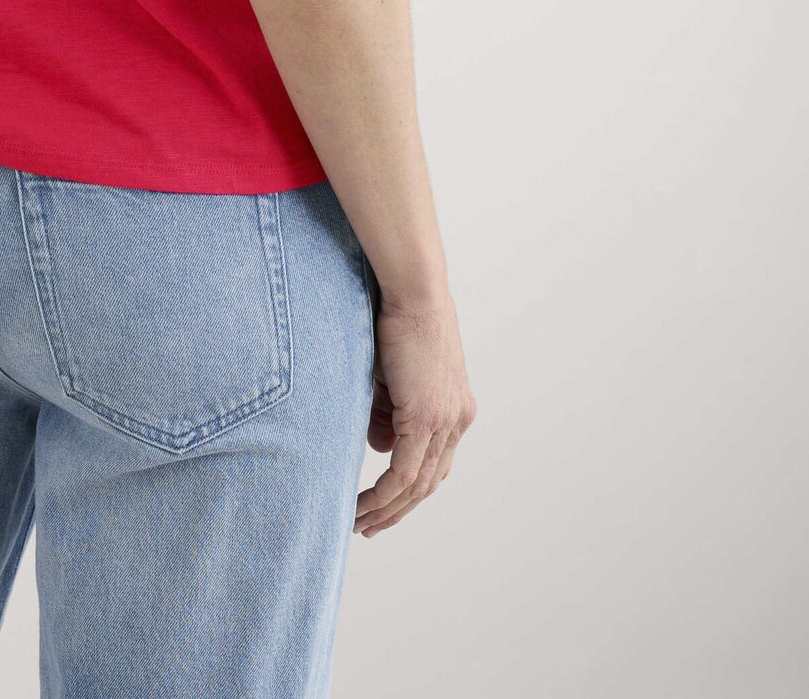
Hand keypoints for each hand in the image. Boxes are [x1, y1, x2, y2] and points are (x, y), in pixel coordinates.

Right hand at [354, 289, 476, 537]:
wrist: (414, 292)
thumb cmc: (399, 319)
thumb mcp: (394, 375)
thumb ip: (389, 411)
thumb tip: (379, 444)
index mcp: (456, 409)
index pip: (435, 463)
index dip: (410, 489)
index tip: (384, 504)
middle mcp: (457, 420)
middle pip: (429, 482)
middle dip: (398, 510)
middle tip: (370, 526)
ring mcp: (445, 422)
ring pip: (417, 484)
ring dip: (388, 509)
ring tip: (360, 522)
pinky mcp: (426, 418)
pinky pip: (405, 472)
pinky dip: (385, 494)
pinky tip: (364, 506)